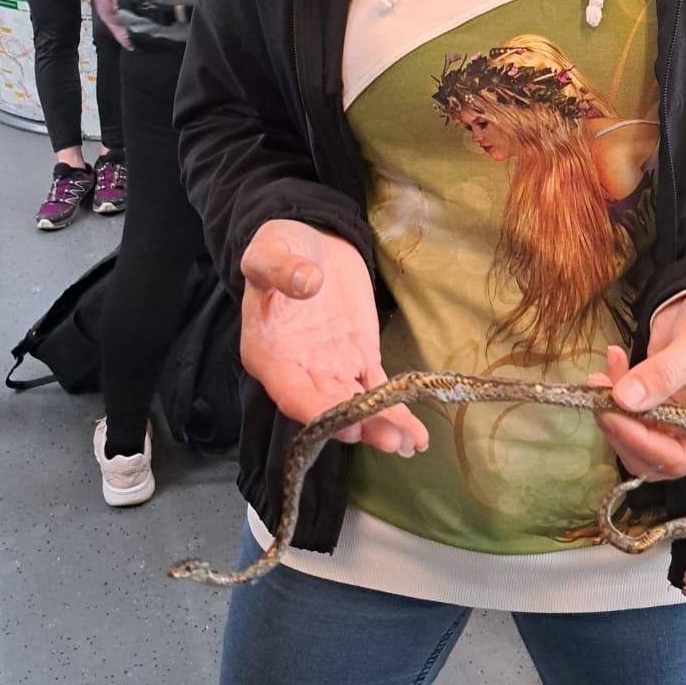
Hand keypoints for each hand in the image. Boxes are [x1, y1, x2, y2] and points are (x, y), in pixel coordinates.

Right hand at [239, 218, 428, 455]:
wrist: (310, 241)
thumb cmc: (280, 247)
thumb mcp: (270, 250)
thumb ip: (281, 269)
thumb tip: (305, 281)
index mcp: (269, 354)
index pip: (292, 393)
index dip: (318, 412)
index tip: (345, 422)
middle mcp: (299, 371)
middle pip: (329, 408)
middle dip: (359, 426)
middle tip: (390, 439)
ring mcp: (332, 367)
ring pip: (357, 405)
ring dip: (382, 425)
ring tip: (409, 443)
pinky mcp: (360, 358)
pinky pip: (378, 389)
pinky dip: (397, 410)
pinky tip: (416, 435)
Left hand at [588, 286, 685, 479]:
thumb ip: (663, 374)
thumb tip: (624, 400)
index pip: (679, 458)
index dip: (639, 440)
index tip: (609, 411)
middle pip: (653, 456)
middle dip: (621, 427)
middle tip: (598, 392)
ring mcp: (684, 428)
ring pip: (636, 439)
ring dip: (613, 411)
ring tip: (601, 375)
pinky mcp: (664, 412)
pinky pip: (632, 416)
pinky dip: (616, 394)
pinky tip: (614, 361)